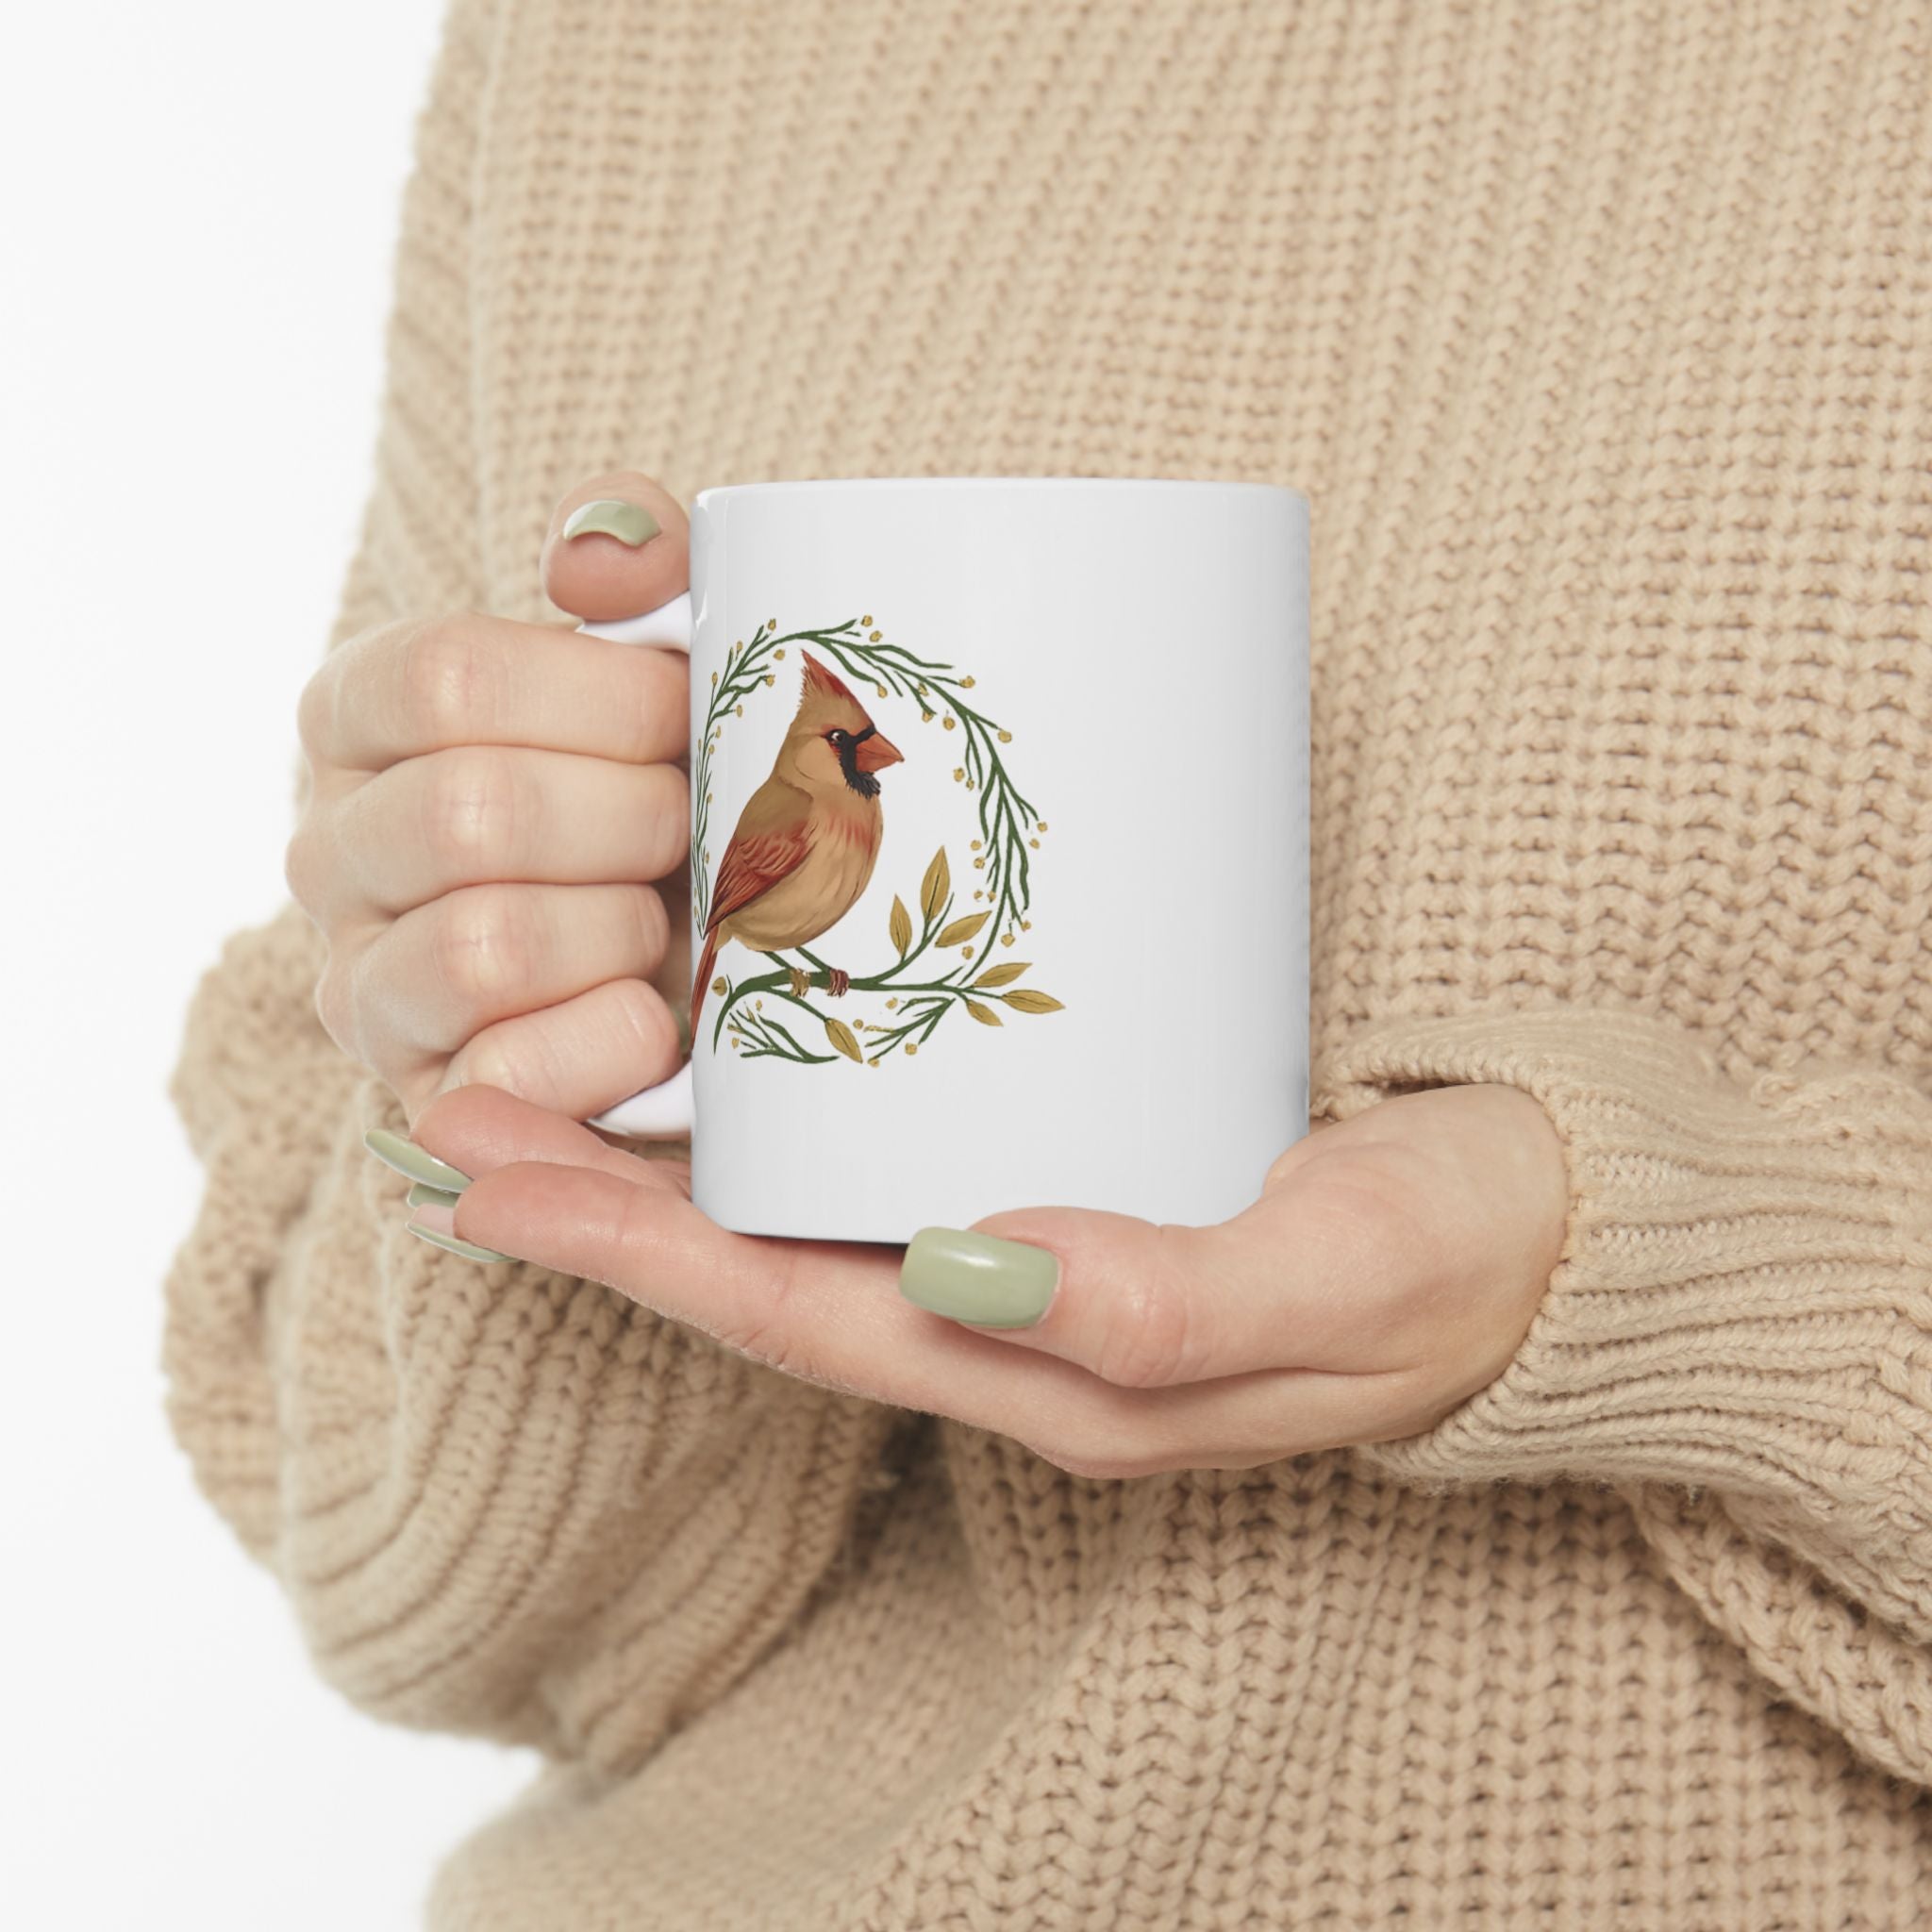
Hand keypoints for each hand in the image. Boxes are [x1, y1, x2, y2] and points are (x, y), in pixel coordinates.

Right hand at [288, 473, 693, 1123]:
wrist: (701, 957)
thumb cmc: (670, 786)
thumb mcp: (663, 657)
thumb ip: (637, 563)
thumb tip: (595, 558)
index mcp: (361, 716)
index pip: (444, 677)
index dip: (600, 698)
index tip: (685, 714)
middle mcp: (329, 849)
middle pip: (472, 814)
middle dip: (634, 820)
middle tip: (698, 826)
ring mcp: (364, 986)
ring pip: (483, 945)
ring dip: (623, 929)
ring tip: (672, 920)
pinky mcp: (426, 1100)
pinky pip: (507, 1076)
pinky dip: (613, 1041)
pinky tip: (659, 1016)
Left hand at [393, 1079, 1569, 1476]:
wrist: (1560, 1232)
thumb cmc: (1460, 1257)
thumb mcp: (1339, 1276)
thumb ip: (1166, 1298)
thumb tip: (969, 1271)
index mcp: (1055, 1376)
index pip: (798, 1319)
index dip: (633, 1254)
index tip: (486, 1176)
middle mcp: (1020, 1327)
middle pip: (770, 1273)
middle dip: (606, 1204)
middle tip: (459, 1106)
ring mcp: (1043, 1260)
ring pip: (819, 1221)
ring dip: (677, 1160)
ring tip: (551, 1069)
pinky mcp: (1083, 1177)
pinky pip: (900, 1165)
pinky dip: (795, 1119)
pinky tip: (749, 1050)